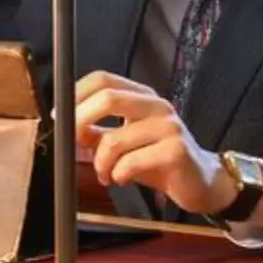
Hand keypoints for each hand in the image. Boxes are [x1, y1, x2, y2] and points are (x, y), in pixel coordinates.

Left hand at [73, 71, 234, 216]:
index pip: (102, 79)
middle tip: (70, 141)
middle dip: (80, 121)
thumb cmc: (158, 160)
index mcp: (142, 96)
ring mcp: (169, 126)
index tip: (60, 116)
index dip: (76, 94)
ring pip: (115, 138)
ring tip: (104, 173)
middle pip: (108, 98)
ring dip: (100, 162)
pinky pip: (131, 161)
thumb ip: (96, 132)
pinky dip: (117, 174)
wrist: (202, 183)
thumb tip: (67, 126)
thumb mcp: (123, 142)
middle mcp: (157, 105)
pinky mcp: (177, 151)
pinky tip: (120, 179)